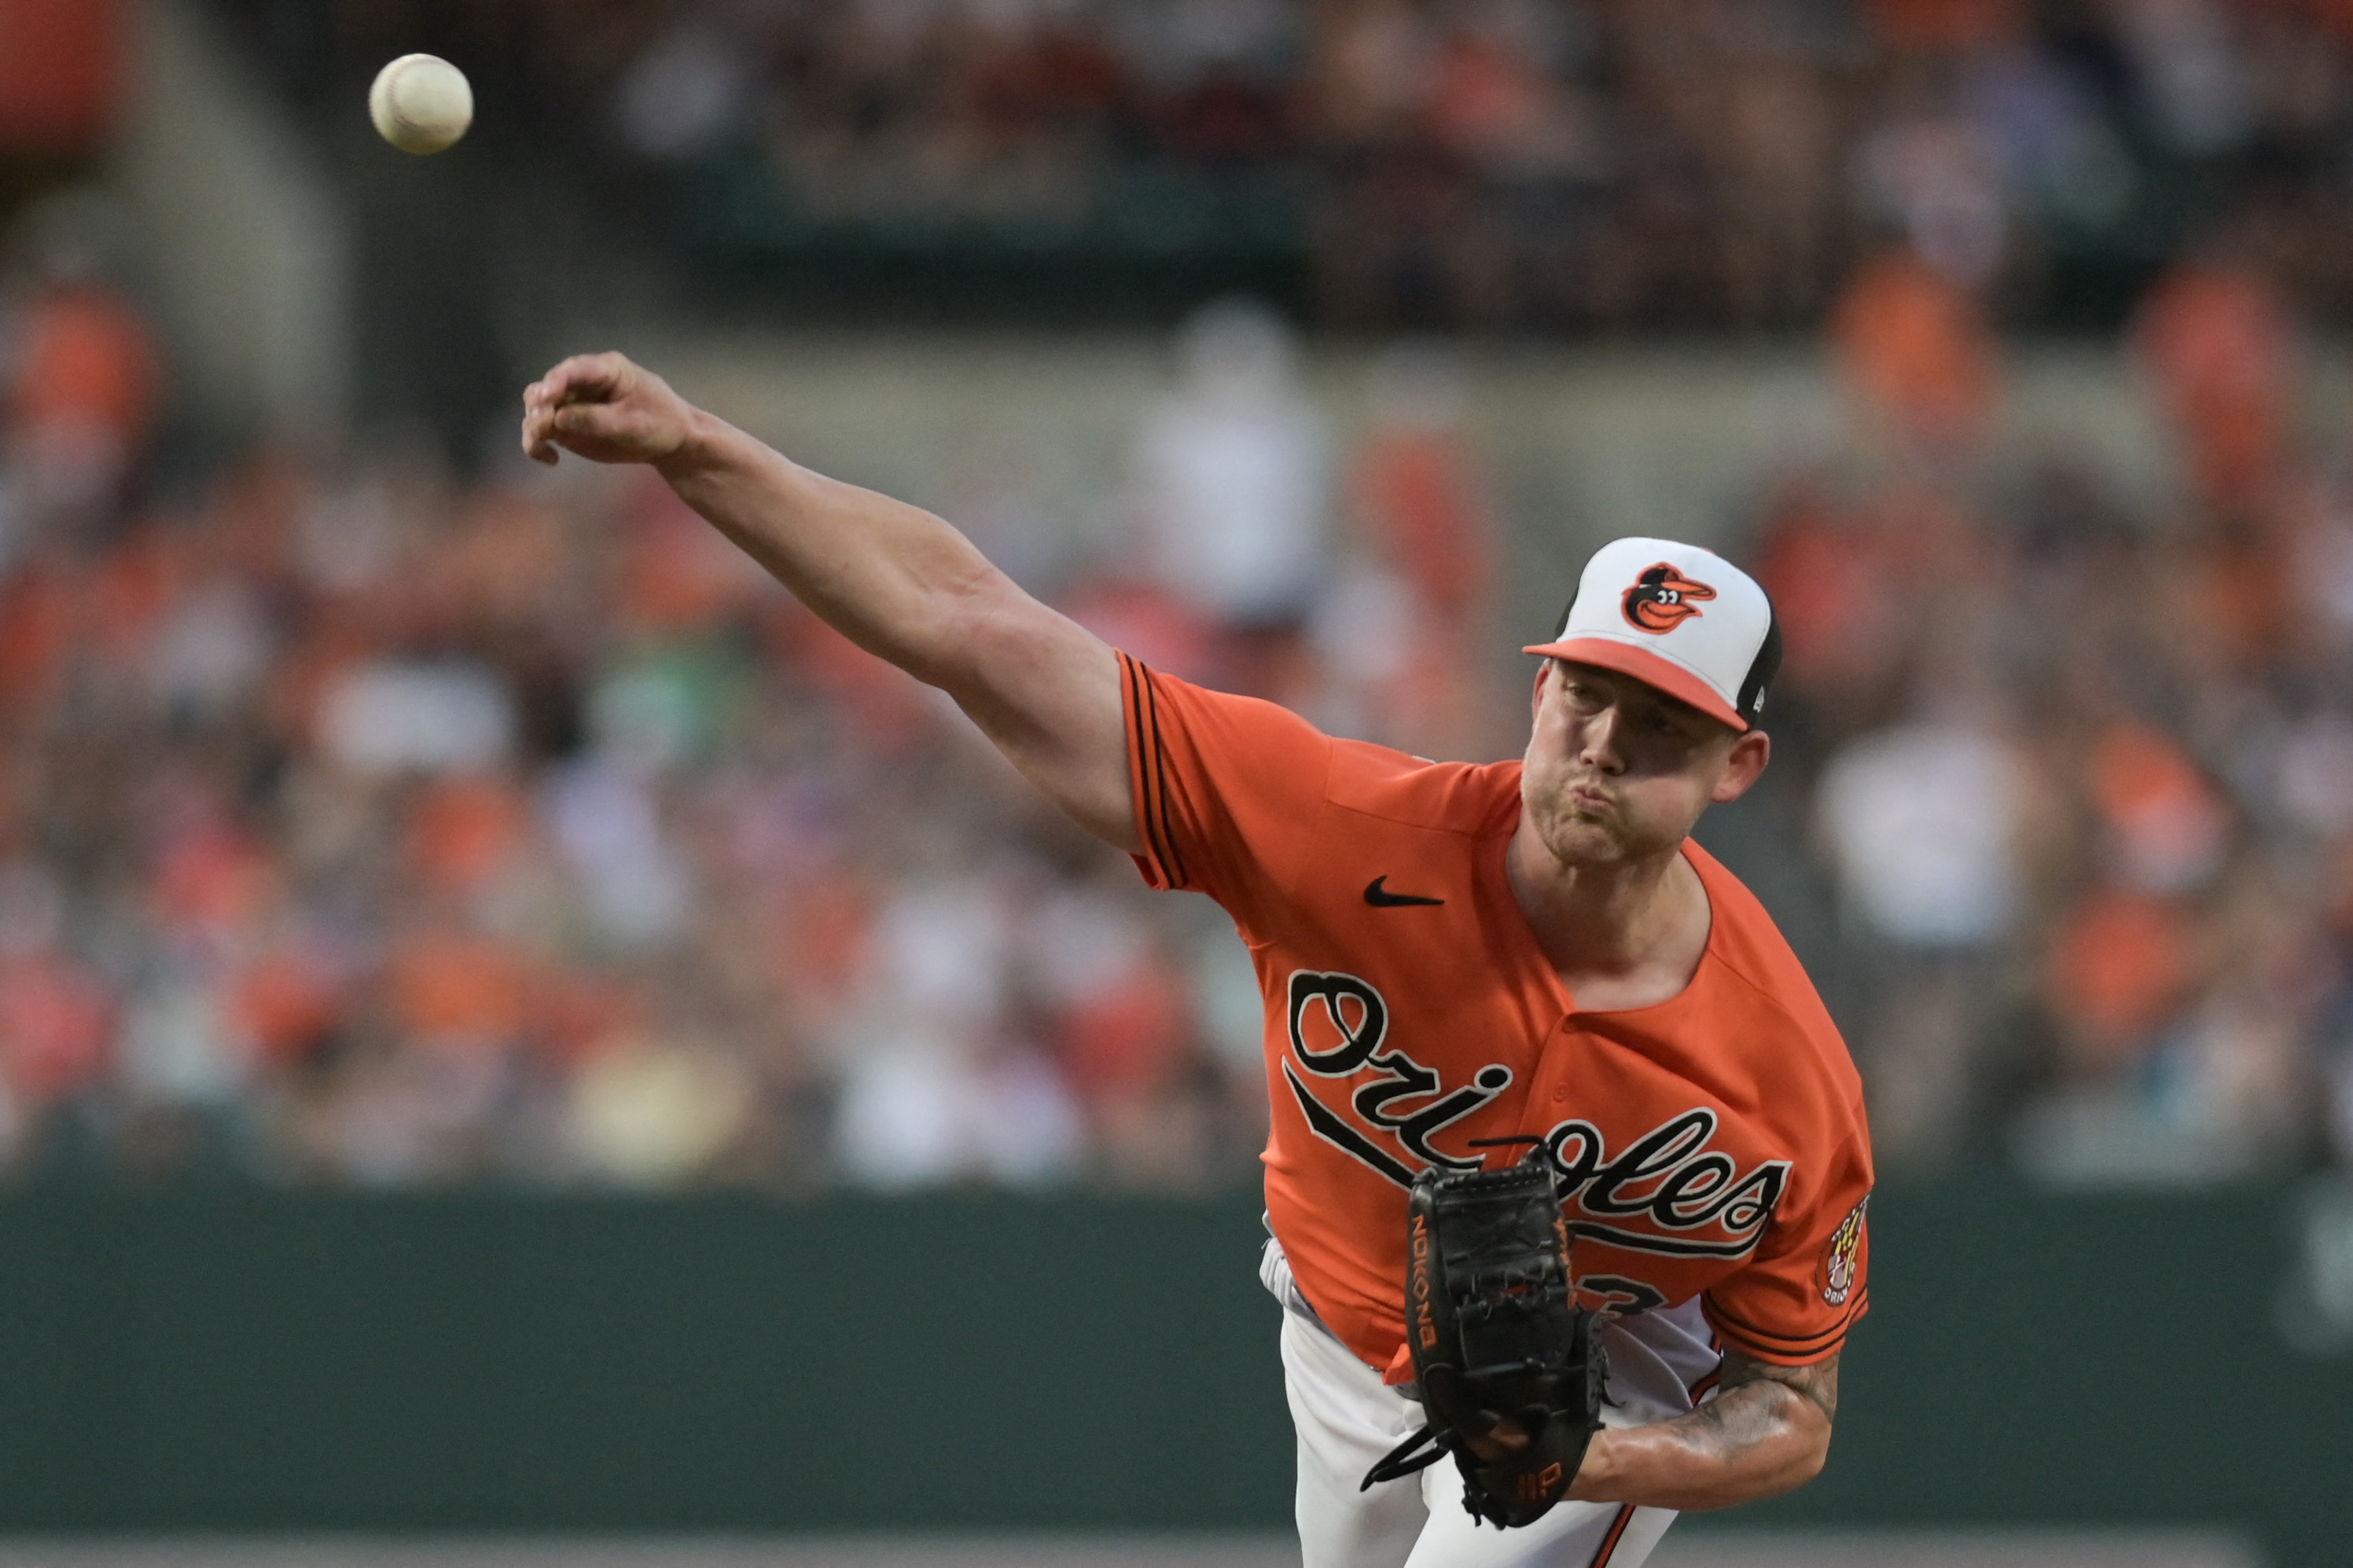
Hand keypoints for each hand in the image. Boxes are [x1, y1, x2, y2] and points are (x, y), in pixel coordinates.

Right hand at [520, 352, 696, 467]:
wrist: (672, 442)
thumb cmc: (660, 424)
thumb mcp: (633, 424)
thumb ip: (595, 420)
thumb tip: (557, 418)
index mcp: (606, 370)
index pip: (574, 369)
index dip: (556, 380)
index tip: (547, 395)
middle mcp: (581, 382)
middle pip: (546, 387)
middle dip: (539, 406)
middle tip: (543, 426)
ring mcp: (571, 403)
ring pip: (537, 410)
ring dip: (534, 427)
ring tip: (542, 447)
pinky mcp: (566, 426)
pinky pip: (541, 432)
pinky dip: (538, 445)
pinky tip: (551, 460)